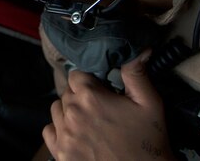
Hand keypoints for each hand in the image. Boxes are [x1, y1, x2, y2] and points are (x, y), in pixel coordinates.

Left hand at [42, 50, 174, 160]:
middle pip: (67, 91)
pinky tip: (77, 134)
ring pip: (57, 110)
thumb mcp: (149, 103)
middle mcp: (72, 113)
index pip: (77, 74)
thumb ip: (136, 73)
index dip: (90, 80)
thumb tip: (138, 49)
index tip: (102, 89)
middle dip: (82, 95)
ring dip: (69, 111)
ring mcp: (64, 136)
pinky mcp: (60, 154)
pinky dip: (60, 130)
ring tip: (89, 121)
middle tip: (101, 107)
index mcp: (90, 97)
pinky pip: (49, 132)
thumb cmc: (147, 142)